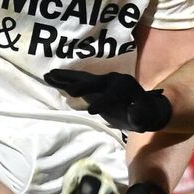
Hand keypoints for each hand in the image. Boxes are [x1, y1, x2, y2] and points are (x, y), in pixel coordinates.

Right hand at [44, 69, 171, 131]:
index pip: (113, 94)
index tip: (92, 111)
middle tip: (71, 91)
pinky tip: (51, 78)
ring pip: (83, 78)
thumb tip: (135, 110)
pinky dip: (65, 79)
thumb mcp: (144, 118)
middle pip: (95, 82)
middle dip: (83, 86)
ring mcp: (102, 81)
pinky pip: (78, 80)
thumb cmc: (143, 114)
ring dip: (67, 78)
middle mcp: (112, 80)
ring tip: (49, 75)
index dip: (104, 102)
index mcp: (125, 88)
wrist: (142, 106)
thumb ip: (140, 115)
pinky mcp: (94, 85)